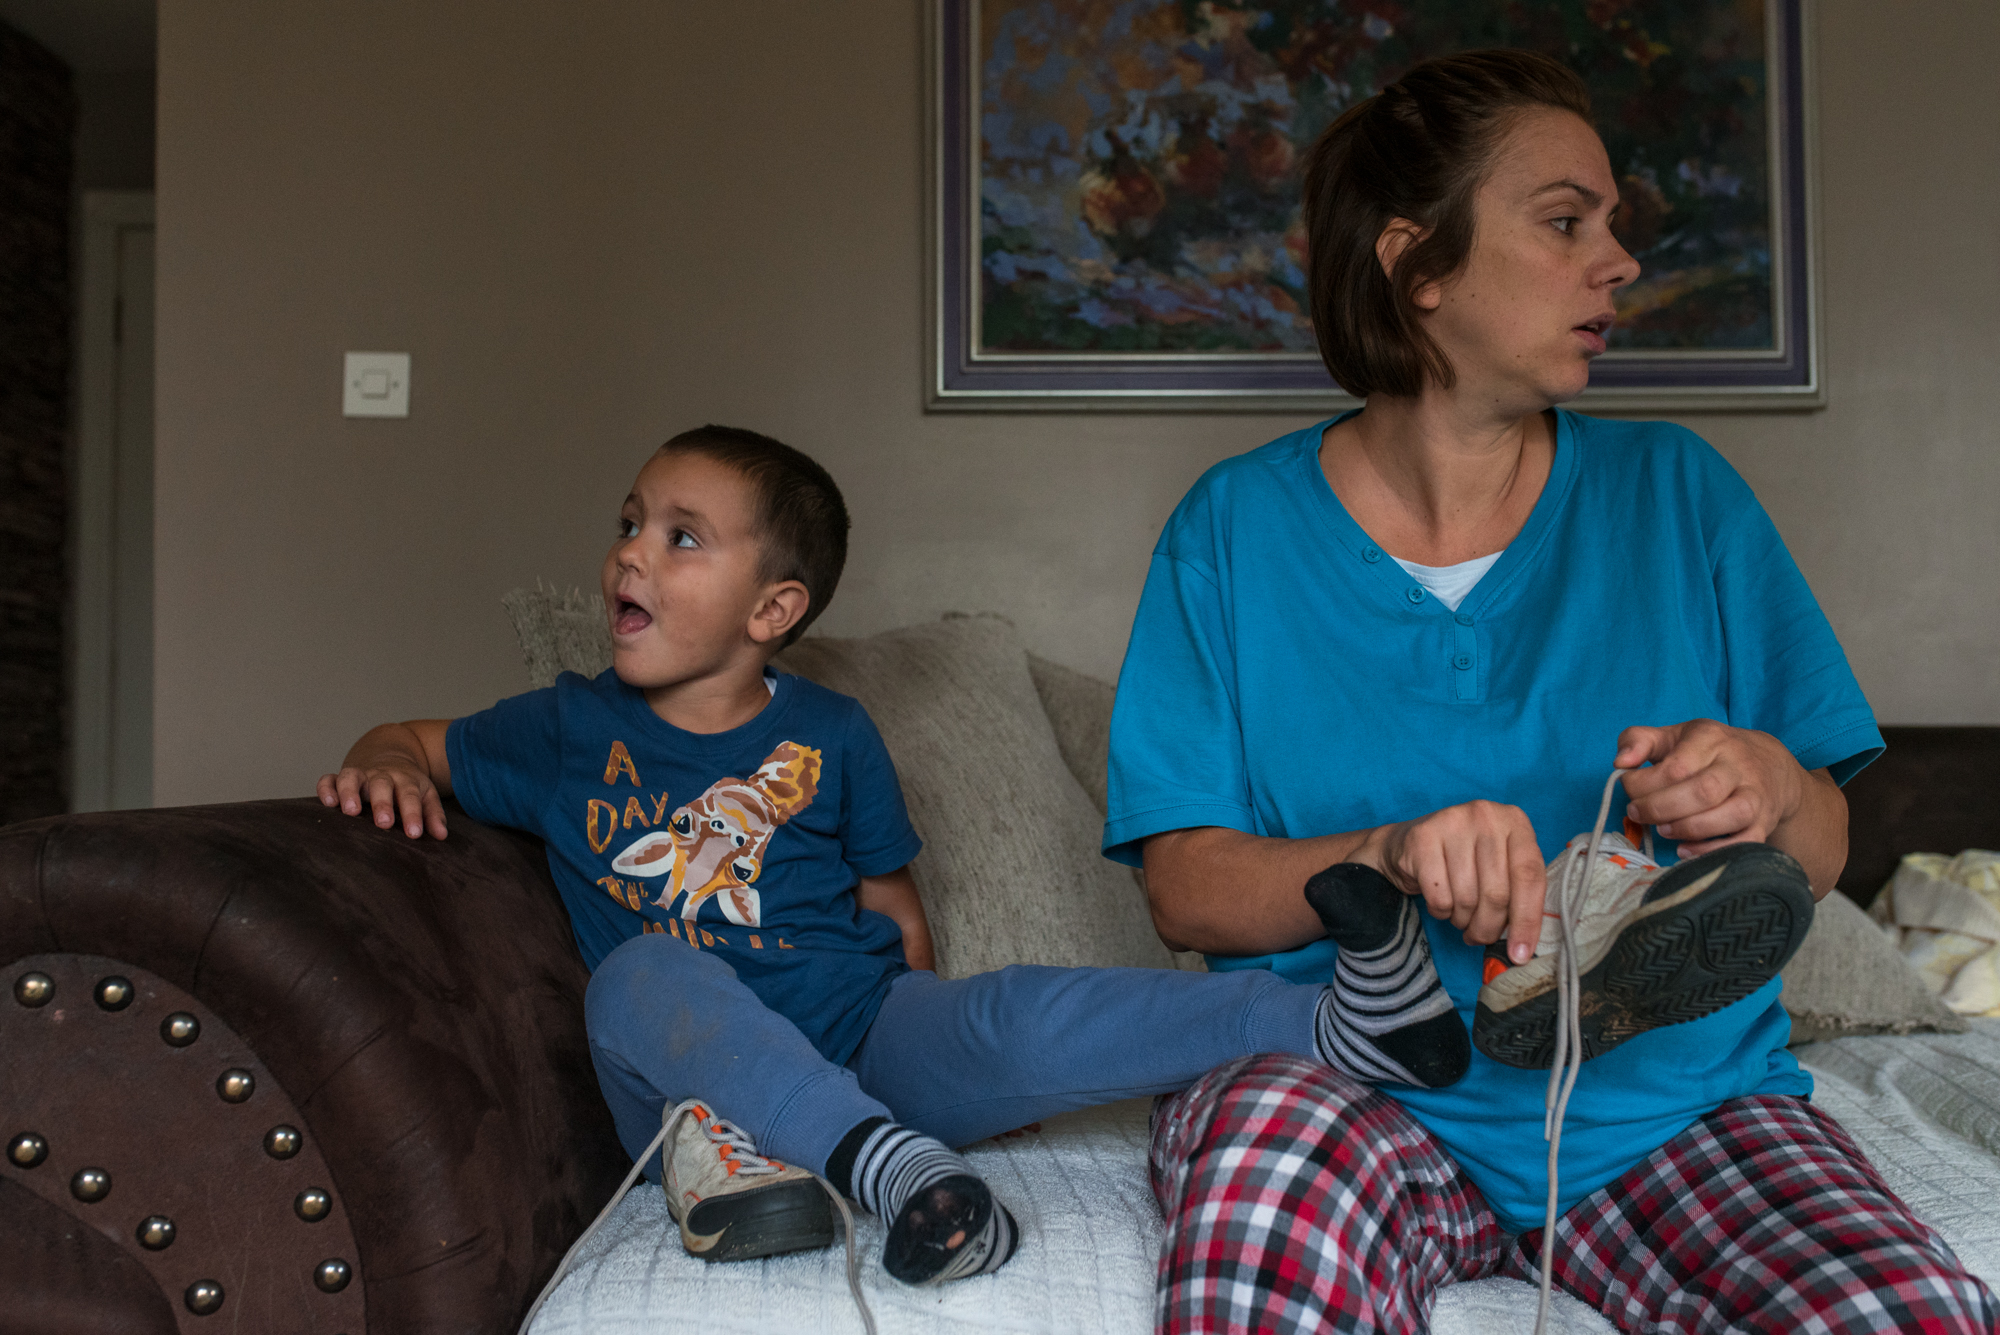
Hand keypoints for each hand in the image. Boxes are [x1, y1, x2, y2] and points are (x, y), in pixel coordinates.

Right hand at [316, 724, 448, 839]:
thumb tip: (442, 836)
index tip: (414, 833)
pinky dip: (326, 788)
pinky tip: (328, 803)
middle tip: (384, 823)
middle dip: (382, 803)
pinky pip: (328, 779)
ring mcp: (360, 776)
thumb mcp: (426, 795)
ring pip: (351, 777)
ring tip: (350, 812)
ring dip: (350, 792)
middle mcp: (381, 776)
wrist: (390, 756)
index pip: (410, 796)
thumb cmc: (408, 785)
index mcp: (405, 780)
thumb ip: (433, 815)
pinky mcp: (340, 778)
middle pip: (381, 785)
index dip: (412, 814)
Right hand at [1367, 800, 1545, 962]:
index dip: (1527, 920)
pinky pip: (1439, 897)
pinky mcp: (1422, 838)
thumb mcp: (1499, 866)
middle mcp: (1486, 815)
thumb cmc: (1463, 861)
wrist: (1406, 844)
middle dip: (1488, 927)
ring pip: (1467, 898)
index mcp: (1515, 822)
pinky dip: (1440, 911)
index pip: (1530, 876)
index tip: (1520, 954)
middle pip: (1497, 893)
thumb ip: (1518, 893)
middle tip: (1479, 937)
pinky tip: (1440, 902)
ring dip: (1463, 920)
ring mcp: (1452, 822)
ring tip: (1459, 915)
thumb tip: (1523, 949)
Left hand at [1615, 720, 1802, 856]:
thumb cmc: (1709, 752)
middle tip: (1638, 814)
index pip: (1675, 766)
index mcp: (1710, 739)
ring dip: (1689, 828)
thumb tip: (1620, 763)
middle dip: (1662, 808)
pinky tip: (1686, 850)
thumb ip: (1638, 740)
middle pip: (1703, 791)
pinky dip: (1712, 851)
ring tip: (1663, 830)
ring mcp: (1755, 795)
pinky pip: (1745, 841)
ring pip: (1731, 815)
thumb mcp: (1672, 735)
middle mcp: (1738, 766)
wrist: (1769, 763)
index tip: (1629, 789)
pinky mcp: (1764, 821)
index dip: (1643, 784)